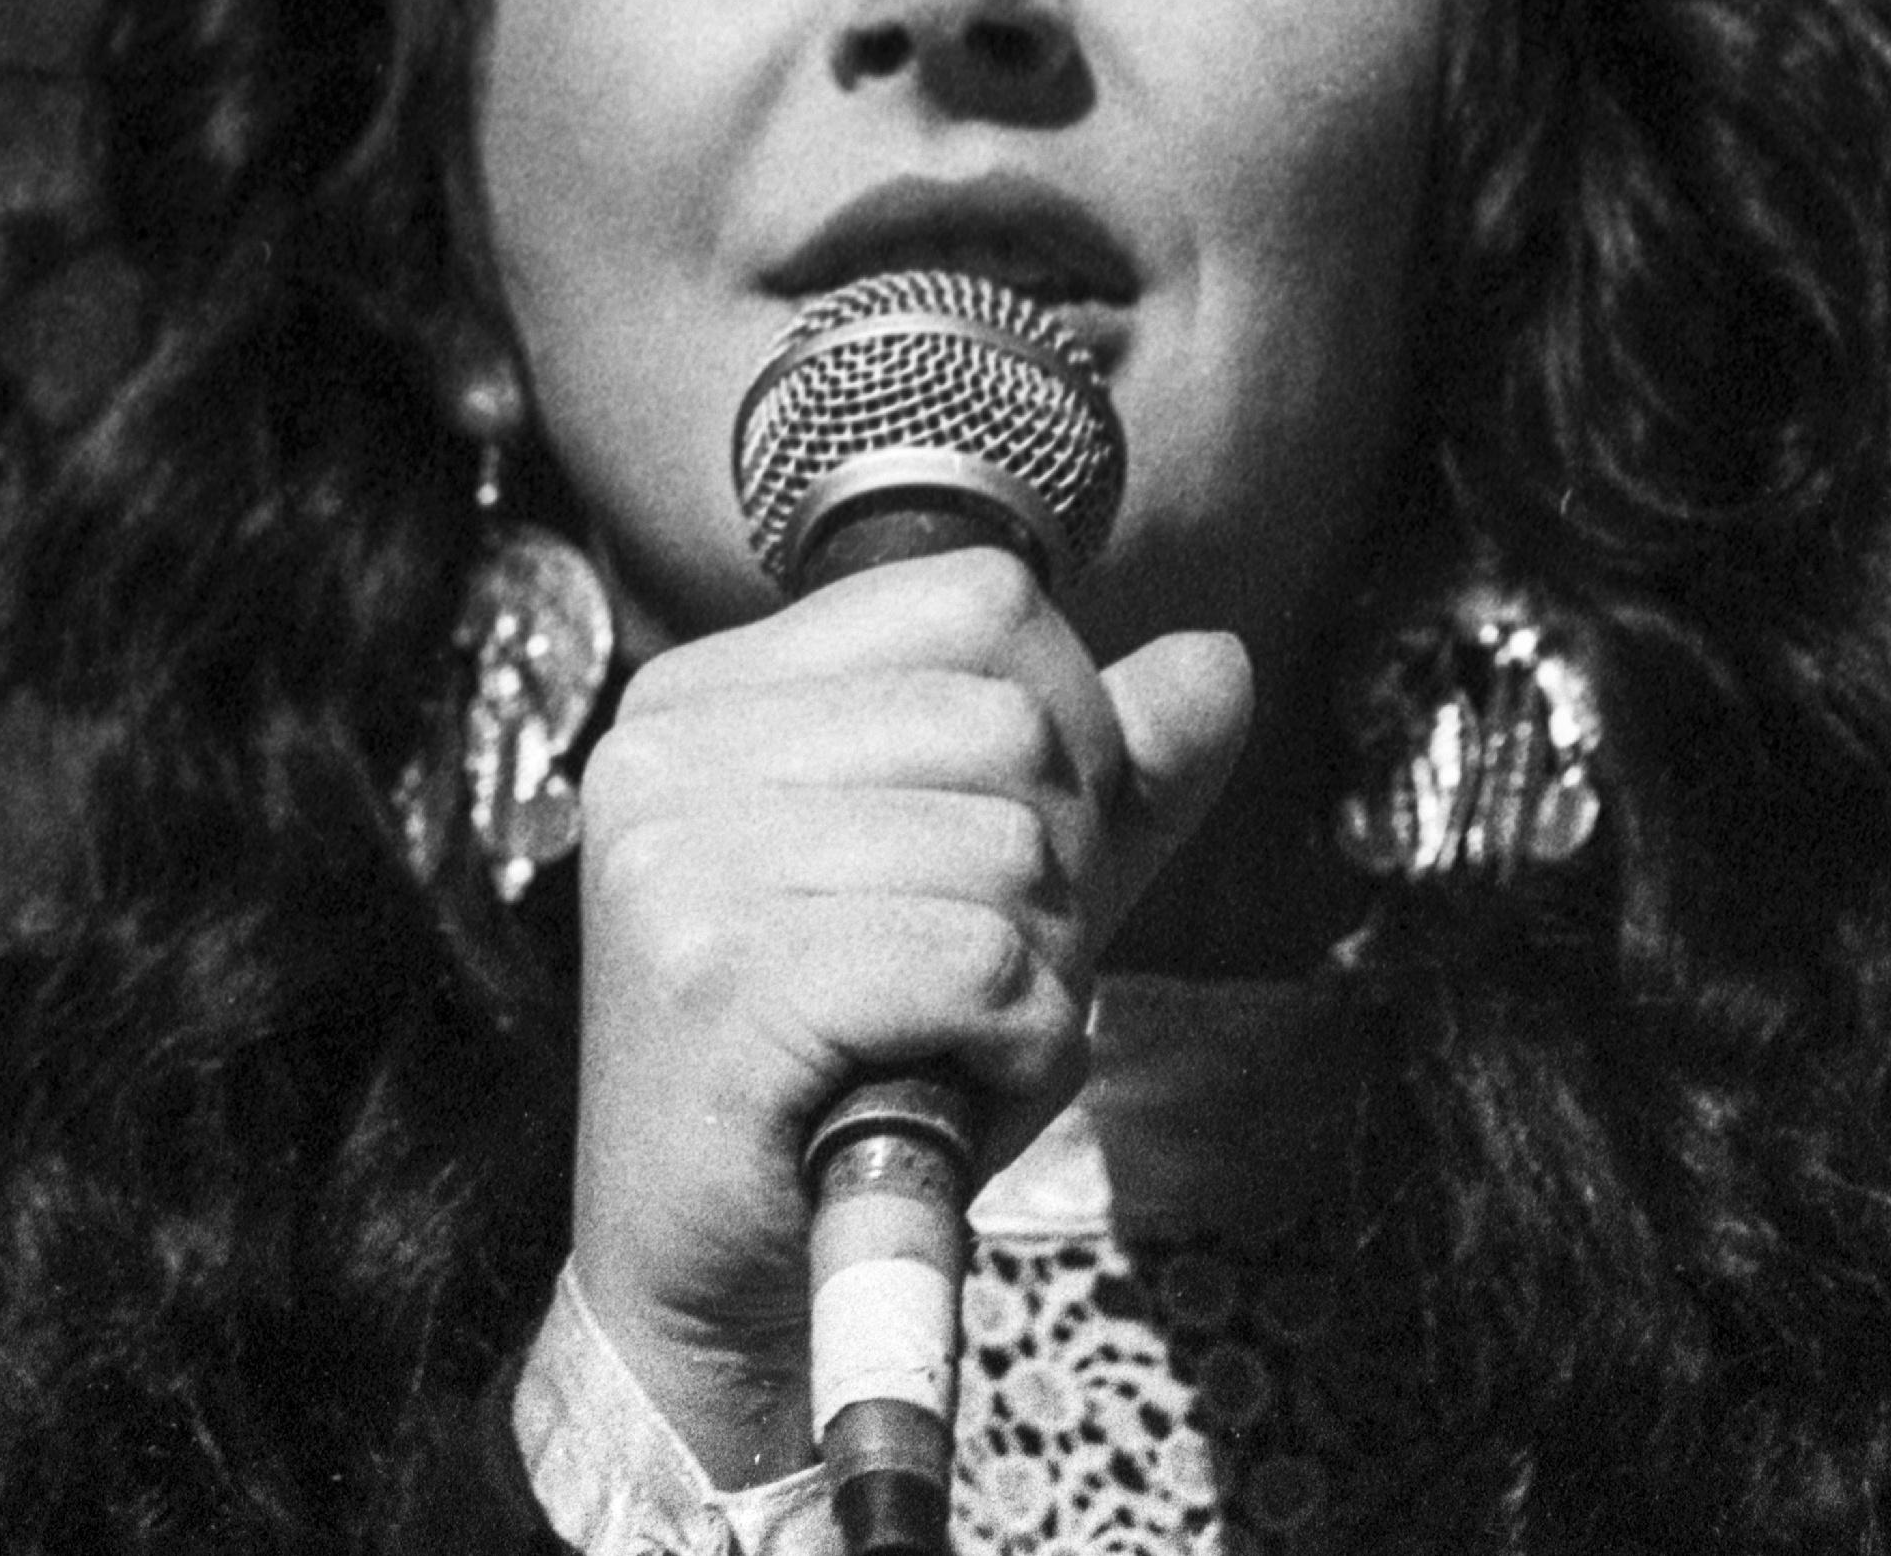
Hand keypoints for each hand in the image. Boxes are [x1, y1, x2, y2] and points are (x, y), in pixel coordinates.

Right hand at [563, 549, 1252, 1486]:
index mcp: (710, 693)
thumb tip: (1221, 663)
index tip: (998, 857)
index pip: (984, 599)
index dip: (1068, 731)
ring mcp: (679, 857)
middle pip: (1015, 717)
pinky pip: (982, 959)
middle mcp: (669, 749)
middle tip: (965, 979)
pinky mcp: (718, 976)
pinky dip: (1018, 1044)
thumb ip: (1105, 774)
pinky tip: (944, 1085)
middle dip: (1057, 869)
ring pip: (1011, 844)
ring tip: (940, 1039)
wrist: (723, 1290)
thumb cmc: (852, 1075)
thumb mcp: (990, 891)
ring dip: (1037, 972)